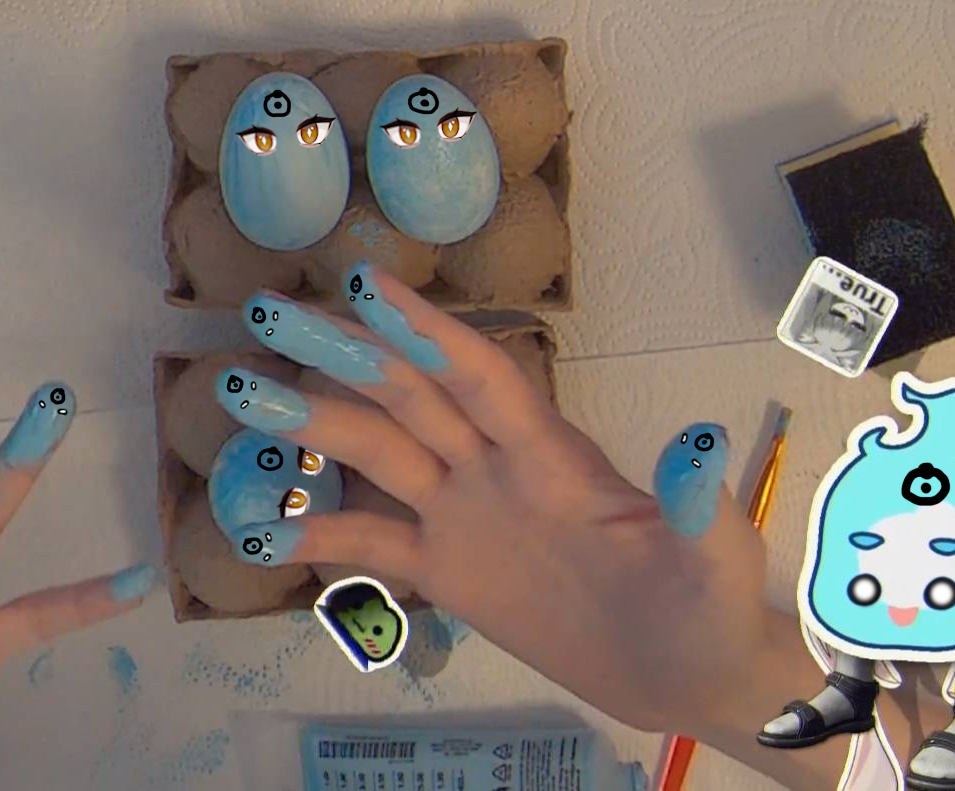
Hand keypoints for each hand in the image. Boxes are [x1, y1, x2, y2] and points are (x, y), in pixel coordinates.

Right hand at [220, 266, 812, 747]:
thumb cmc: (706, 605)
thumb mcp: (712, 559)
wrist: (686, 669)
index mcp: (553, 455)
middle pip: (411, 396)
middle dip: (344, 354)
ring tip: (243, 396)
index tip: (372, 284)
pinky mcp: (451, 571)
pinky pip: (374, 543)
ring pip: (381, 453)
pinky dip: (321, 533)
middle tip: (270, 314)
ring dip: (316, 425)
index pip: (480, 376)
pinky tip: (263, 529)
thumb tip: (701, 444)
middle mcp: (498, 468)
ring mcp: (468, 516)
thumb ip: (697, 506)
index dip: (428, 331)